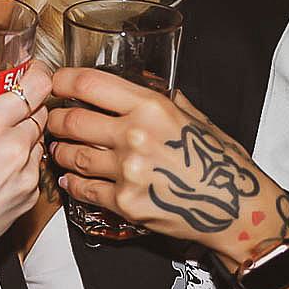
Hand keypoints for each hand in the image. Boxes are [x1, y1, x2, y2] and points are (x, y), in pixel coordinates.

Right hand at [0, 63, 49, 271]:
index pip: (38, 83)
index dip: (35, 73)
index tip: (26, 72)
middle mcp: (13, 148)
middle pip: (41, 109)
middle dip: (24, 105)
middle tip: (1, 110)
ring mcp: (25, 174)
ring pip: (39, 137)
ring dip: (23, 134)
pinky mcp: (29, 195)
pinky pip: (35, 166)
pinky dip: (21, 162)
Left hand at [48, 68, 288, 262]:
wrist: (236, 209)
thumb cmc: (218, 161)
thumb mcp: (195, 117)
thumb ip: (162, 98)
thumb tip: (138, 79)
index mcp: (152, 107)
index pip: (90, 84)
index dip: (63, 80)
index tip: (54, 82)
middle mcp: (135, 135)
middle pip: (72, 120)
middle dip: (55, 119)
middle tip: (52, 120)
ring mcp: (128, 171)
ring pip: (72, 155)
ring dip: (60, 151)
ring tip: (58, 148)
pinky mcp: (125, 203)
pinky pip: (83, 189)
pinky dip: (71, 184)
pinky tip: (69, 180)